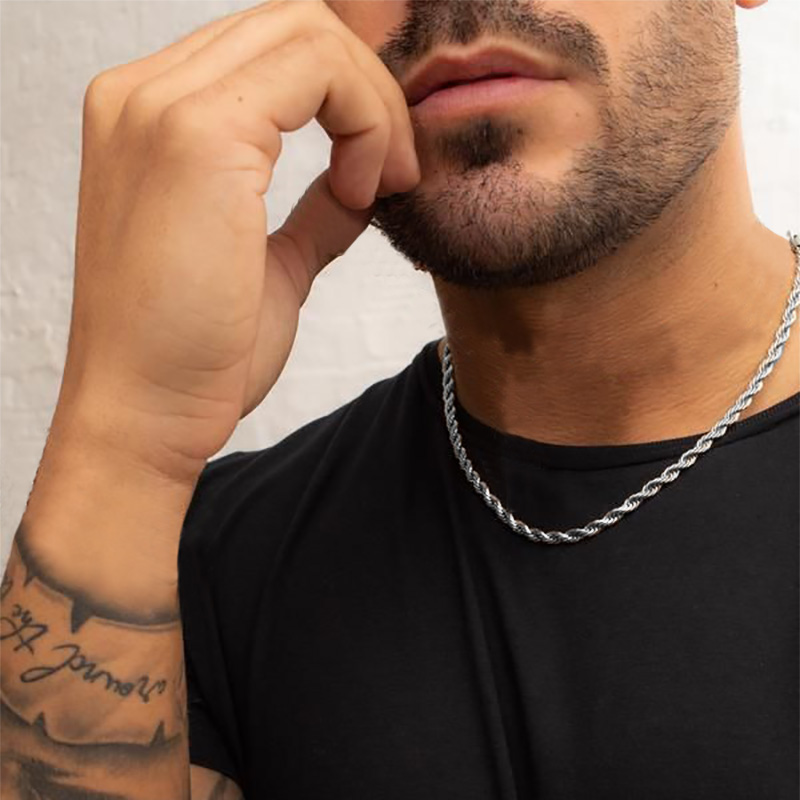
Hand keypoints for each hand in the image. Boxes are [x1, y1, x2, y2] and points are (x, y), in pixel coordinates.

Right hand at [55, 0, 419, 484]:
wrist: (148, 414)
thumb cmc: (199, 350)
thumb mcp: (271, 262)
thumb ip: (314, 210)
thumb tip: (361, 180)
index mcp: (149, 118)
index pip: (270, 53)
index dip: (344, 98)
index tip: (376, 177)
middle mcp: (143, 94)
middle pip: (292, 25)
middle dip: (366, 91)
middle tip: (394, 174)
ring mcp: (161, 106)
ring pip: (308, 32)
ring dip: (369, 105)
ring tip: (379, 186)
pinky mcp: (196, 135)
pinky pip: (314, 68)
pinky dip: (363, 120)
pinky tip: (364, 190)